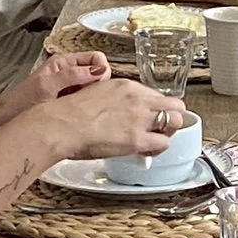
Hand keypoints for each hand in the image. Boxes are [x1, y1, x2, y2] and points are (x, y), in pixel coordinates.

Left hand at [0, 51, 98, 128]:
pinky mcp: (70, 103)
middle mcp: (70, 73)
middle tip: (88, 100)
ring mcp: (70, 88)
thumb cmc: (20, 104)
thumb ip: (72, 75)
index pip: (97, 58)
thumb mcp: (46, 86)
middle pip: (99, 73)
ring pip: (95, 89)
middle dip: (100, 86)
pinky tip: (80, 115)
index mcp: (64, 62)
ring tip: (82, 109)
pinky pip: (88, 101)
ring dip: (94, 98)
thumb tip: (99, 69)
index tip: (98, 86)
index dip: (102, 71)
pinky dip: (88, 107)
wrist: (5, 122)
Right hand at [40, 77, 190, 165]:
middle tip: (161, 129)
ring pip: (175, 122)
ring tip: (156, 140)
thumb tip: (118, 111)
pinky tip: (148, 151)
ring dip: (168, 132)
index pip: (157, 96)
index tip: (152, 116)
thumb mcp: (96, 93)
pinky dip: (159, 149)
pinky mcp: (137, 138)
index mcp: (127, 86)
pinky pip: (164, 143)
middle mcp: (138, 99)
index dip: (157, 109)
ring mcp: (140, 118)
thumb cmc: (70, 113)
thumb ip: (114, 100)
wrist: (62, 124)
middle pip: (175, 105)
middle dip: (171, 118)